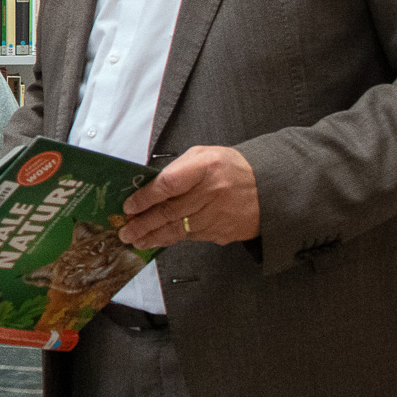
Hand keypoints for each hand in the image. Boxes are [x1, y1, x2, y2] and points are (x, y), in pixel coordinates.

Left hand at [120, 145, 258, 248]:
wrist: (270, 188)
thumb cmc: (231, 169)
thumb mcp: (204, 156)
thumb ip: (177, 169)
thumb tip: (149, 186)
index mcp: (206, 167)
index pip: (168, 184)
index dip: (145, 197)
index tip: (129, 206)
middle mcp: (213, 192)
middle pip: (170, 211)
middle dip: (143, 224)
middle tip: (125, 231)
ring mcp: (219, 215)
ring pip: (178, 229)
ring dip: (154, 237)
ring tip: (137, 240)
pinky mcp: (223, 232)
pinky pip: (192, 237)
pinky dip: (173, 239)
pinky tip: (159, 240)